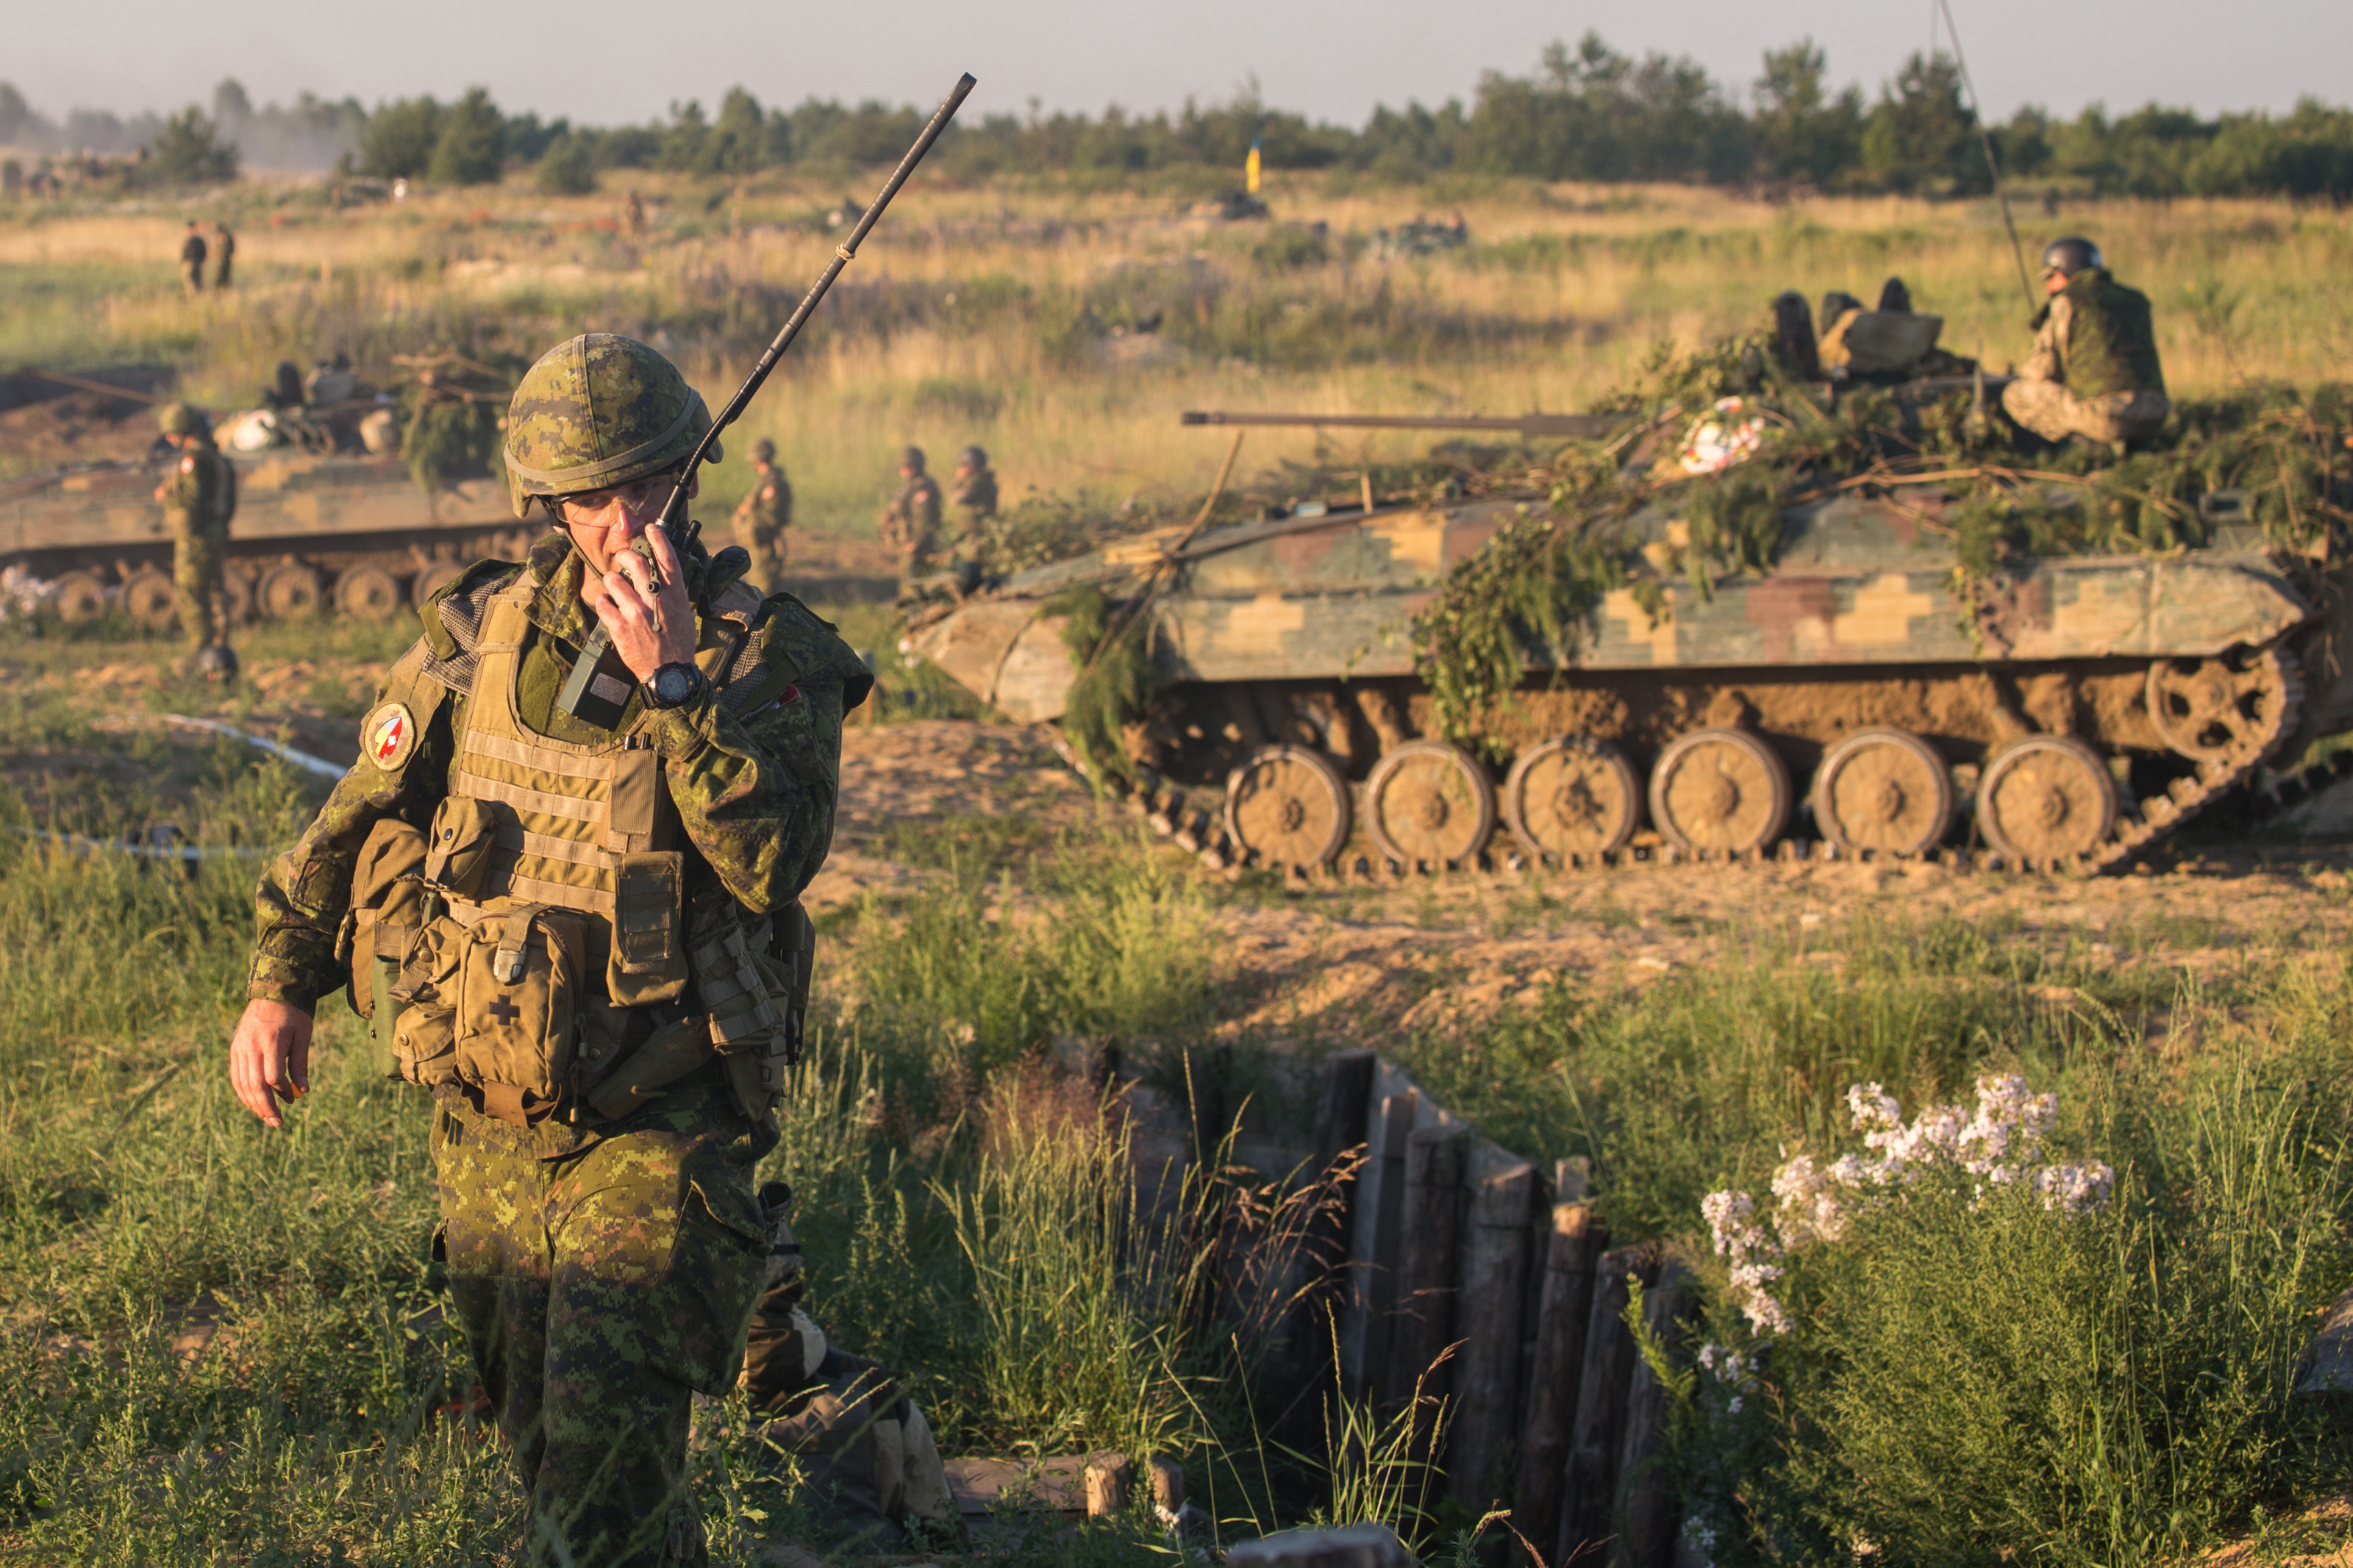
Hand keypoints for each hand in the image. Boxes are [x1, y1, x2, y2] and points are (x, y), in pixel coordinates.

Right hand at [229, 998, 313, 1127]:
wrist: (273, 993)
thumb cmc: (294, 1016)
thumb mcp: (303, 1036)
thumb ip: (300, 1064)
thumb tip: (303, 1091)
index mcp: (270, 1041)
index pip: (272, 1076)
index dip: (282, 1092)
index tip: (293, 1100)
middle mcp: (250, 1046)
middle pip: (254, 1084)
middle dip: (265, 1106)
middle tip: (278, 1122)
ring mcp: (239, 1048)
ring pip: (242, 1084)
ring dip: (253, 1104)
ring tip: (267, 1117)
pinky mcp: (234, 1050)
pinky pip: (236, 1077)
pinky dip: (244, 1093)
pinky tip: (255, 1103)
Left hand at [592, 523, 697, 681]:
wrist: (670, 673)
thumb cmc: (678, 644)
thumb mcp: (684, 614)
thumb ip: (672, 594)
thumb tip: (661, 576)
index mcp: (675, 596)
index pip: (667, 559)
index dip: (658, 539)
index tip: (649, 528)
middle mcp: (655, 601)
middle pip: (635, 562)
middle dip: (624, 555)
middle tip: (620, 557)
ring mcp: (637, 614)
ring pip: (614, 580)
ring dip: (612, 581)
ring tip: (614, 588)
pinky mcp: (620, 628)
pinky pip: (603, 604)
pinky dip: (604, 603)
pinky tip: (609, 607)